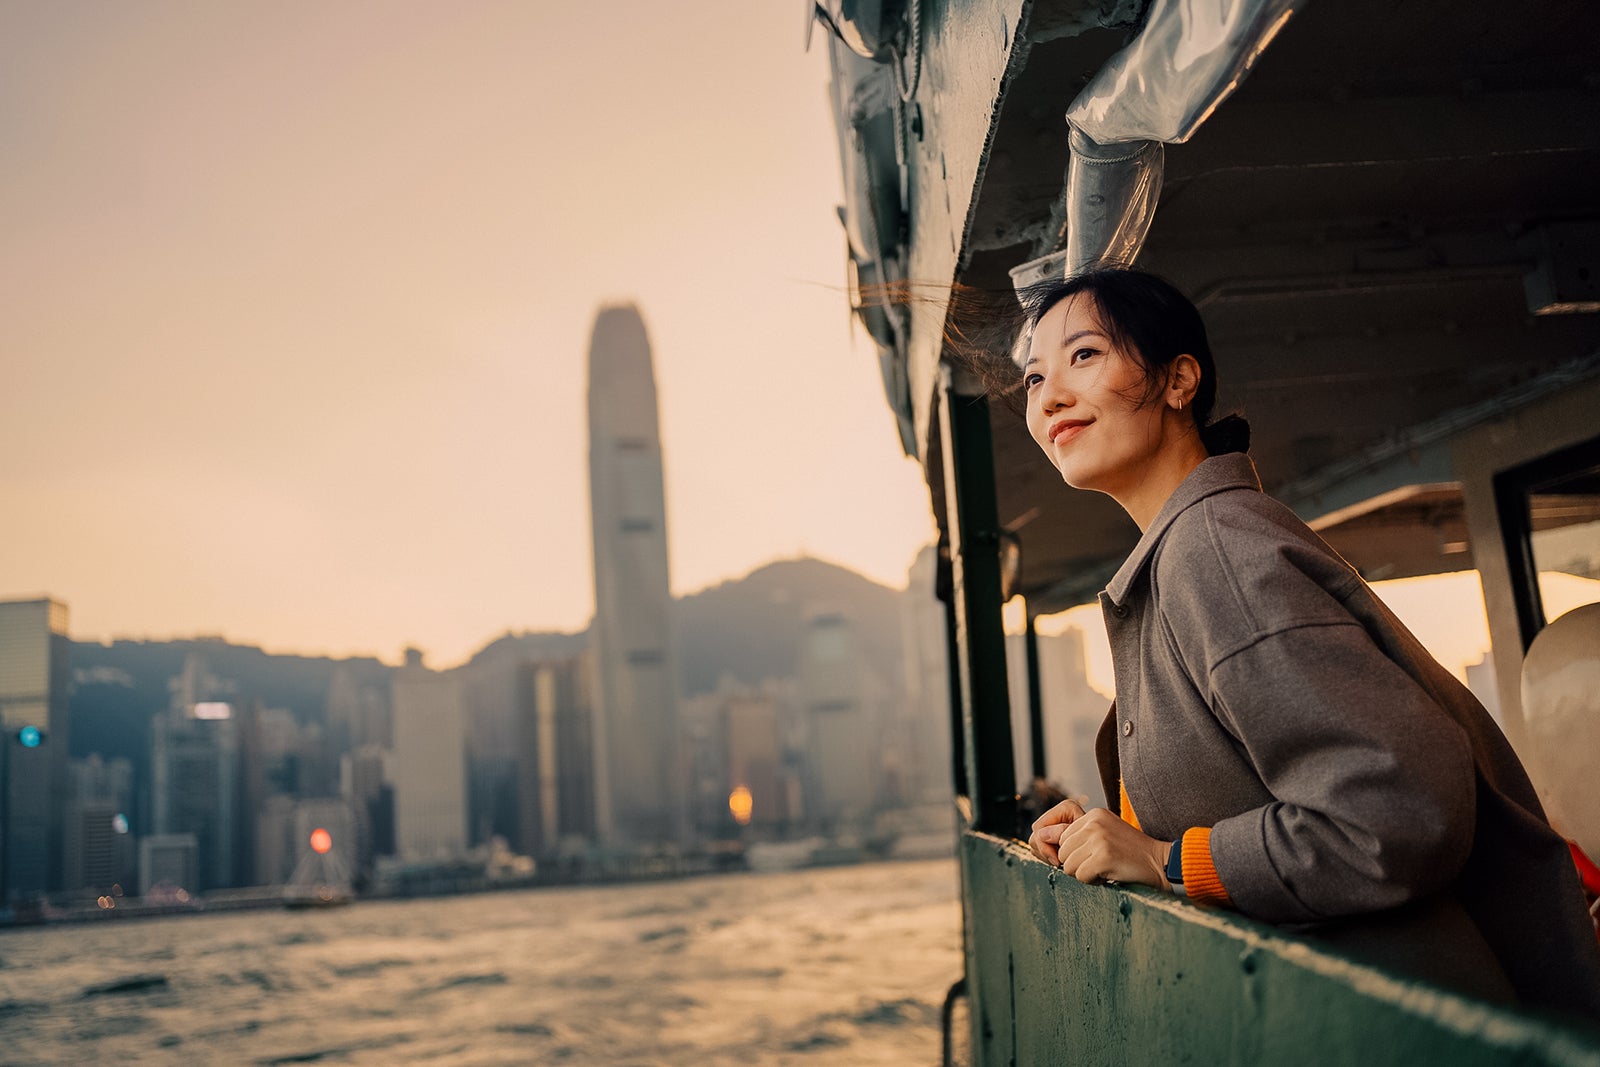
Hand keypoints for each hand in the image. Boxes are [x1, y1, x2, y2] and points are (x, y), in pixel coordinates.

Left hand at [1032, 803, 1170, 890]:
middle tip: (1101, 863)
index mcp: (1092, 814)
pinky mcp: (1103, 856)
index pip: (1061, 838)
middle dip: (1077, 864)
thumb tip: (1038, 835)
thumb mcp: (1102, 835)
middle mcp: (1093, 822)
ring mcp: (1099, 839)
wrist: (1160, 863)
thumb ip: (1074, 835)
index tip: (1093, 855)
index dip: (1073, 853)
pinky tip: (1109, 874)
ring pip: (1067, 866)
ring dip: (1084, 874)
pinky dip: (1093, 882)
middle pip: (1061, 852)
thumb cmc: (1129, 853)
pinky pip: (1080, 876)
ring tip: (1105, 868)